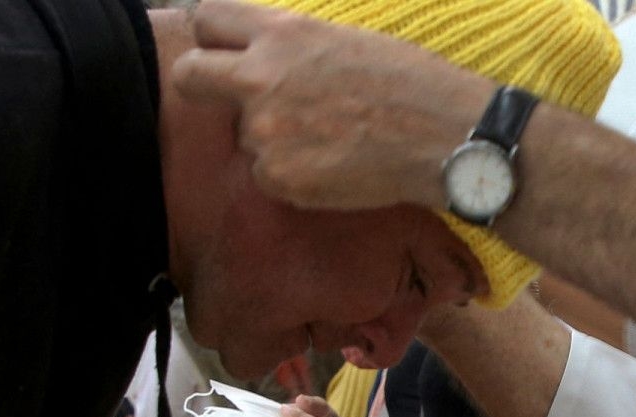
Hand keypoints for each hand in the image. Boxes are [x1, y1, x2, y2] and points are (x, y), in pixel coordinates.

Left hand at [174, 0, 489, 211]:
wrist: (446, 137)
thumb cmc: (411, 85)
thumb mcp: (344, 41)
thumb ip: (292, 47)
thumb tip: (261, 55)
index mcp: (283, 34)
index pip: (206, 20)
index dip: (213, 39)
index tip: (226, 53)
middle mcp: (262, 77)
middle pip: (189, 76)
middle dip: (201, 86)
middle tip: (237, 101)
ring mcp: (266, 131)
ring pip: (243, 136)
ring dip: (272, 141)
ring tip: (329, 141)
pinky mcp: (279, 177)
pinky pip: (268, 177)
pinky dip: (294, 177)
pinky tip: (336, 167)